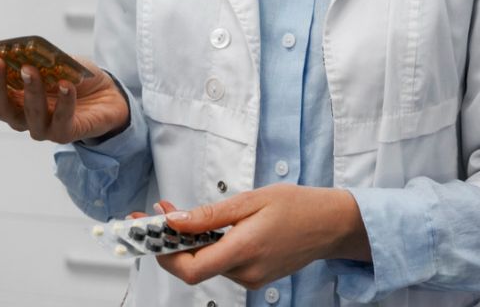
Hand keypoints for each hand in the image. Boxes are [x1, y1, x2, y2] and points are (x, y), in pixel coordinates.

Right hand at [0, 55, 129, 144]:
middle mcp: (19, 114)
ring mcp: (41, 126)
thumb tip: (8, 49)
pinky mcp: (66, 132)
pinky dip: (63, 103)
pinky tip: (66, 86)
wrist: (106, 92)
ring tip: (31, 69)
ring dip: (28, 91)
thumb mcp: (45, 59)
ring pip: (27, 116)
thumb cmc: (68, 75)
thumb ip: (26, 56)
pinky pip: (61, 122)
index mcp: (7, 96)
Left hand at [156, 185, 369, 289]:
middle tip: (156, 212)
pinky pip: (221, 264)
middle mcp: (246, 272)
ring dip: (187, 242)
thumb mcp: (250, 200)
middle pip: (194, 267)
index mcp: (244, 251)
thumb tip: (175, 220)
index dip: (164, 253)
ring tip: (176, 211)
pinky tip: (202, 226)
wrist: (330, 224)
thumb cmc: (295, 206)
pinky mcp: (255, 276)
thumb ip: (210, 214)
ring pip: (207, 265)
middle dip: (170, 242)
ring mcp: (252, 278)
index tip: (149, 230)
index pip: (192, 269)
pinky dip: (205, 246)